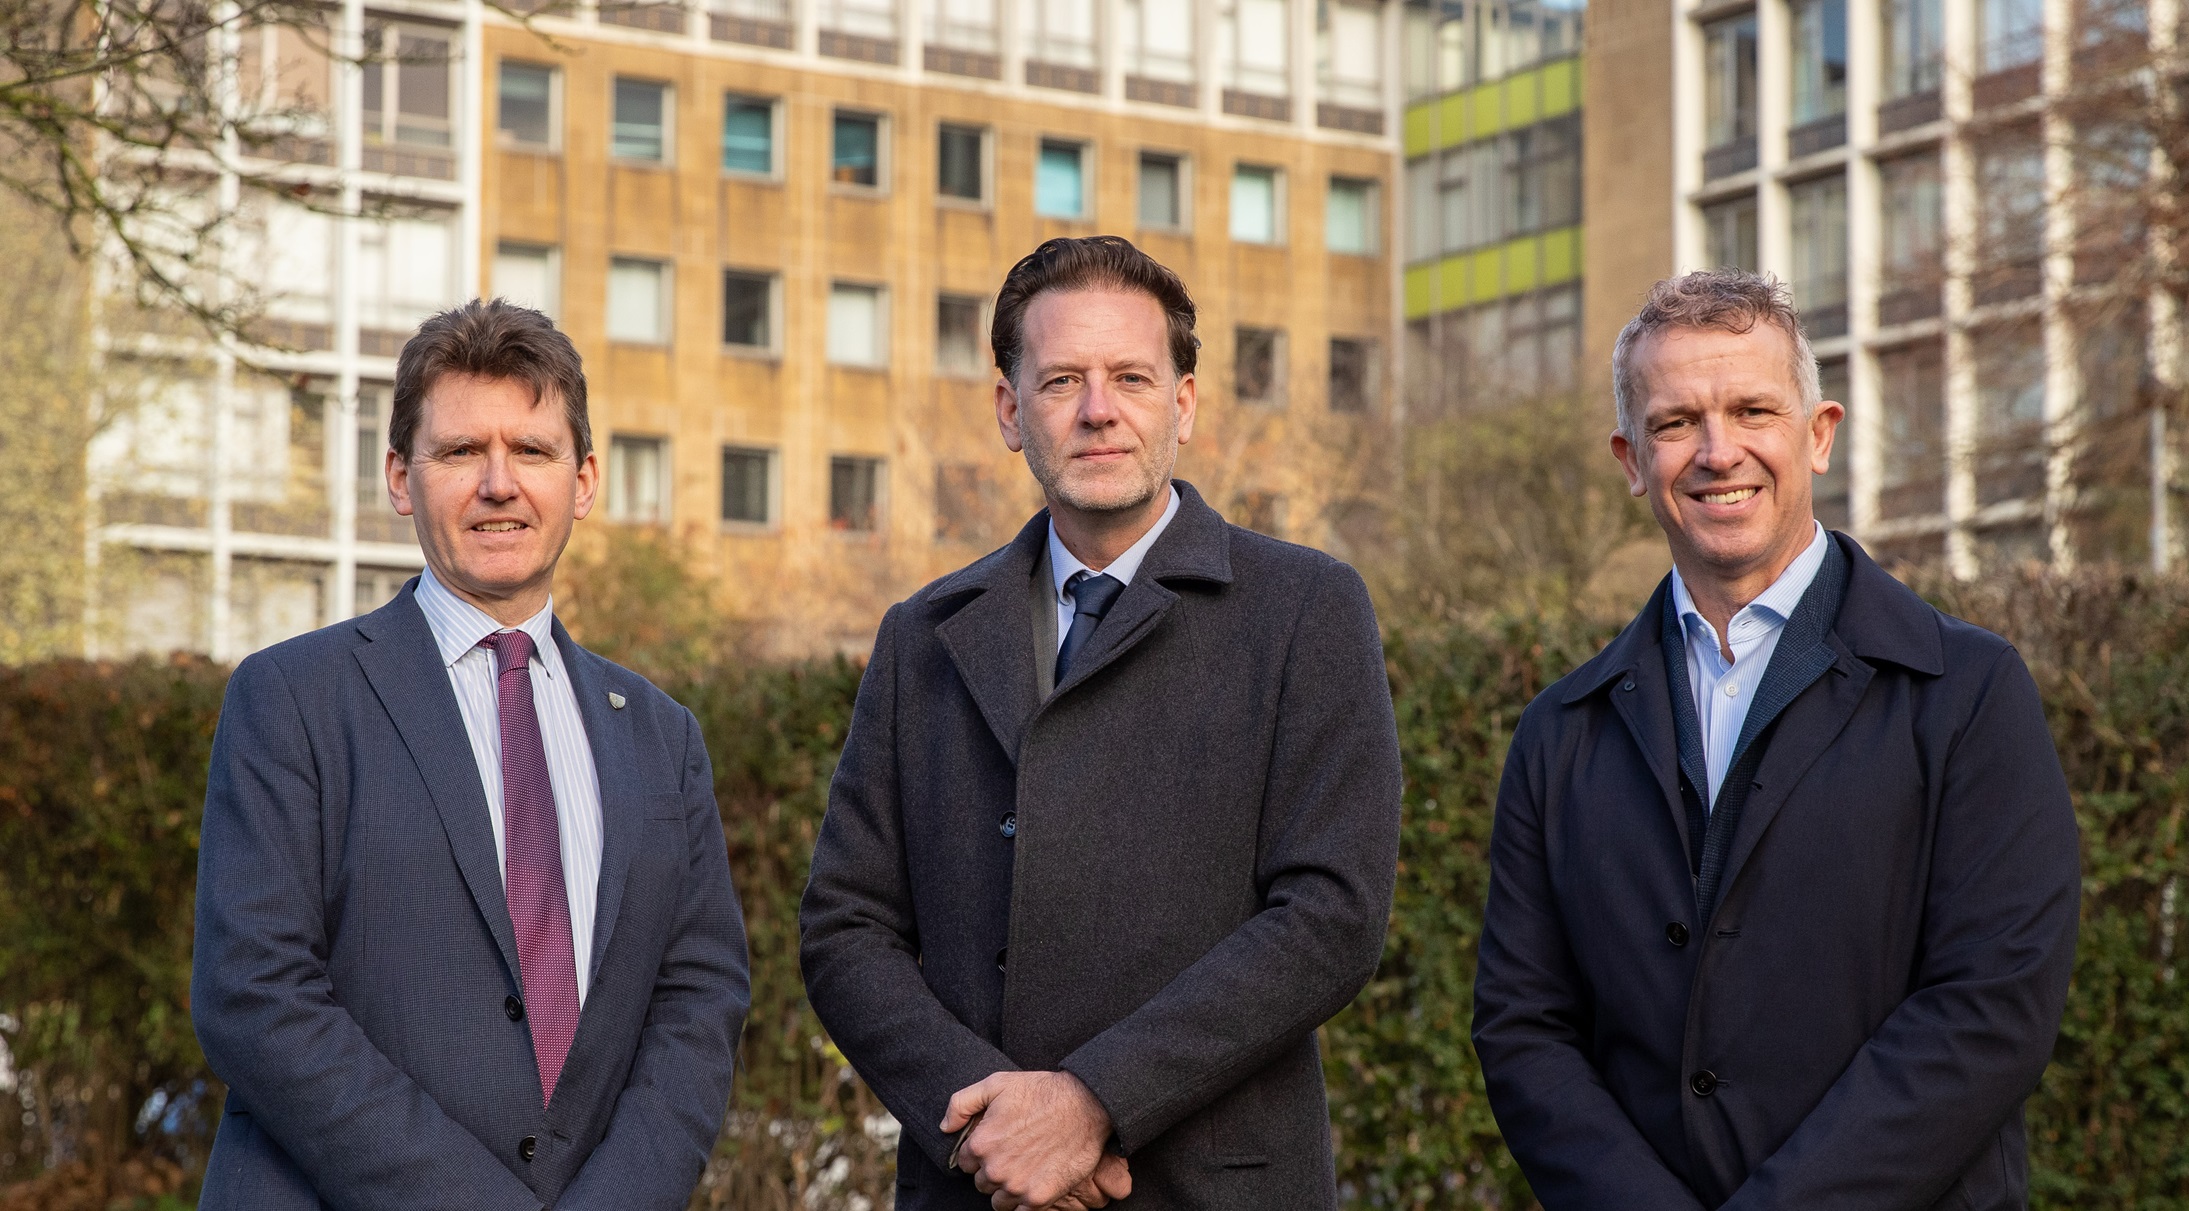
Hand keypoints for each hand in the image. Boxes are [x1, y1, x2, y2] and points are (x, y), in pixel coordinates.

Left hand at [942, 1070, 1115, 1208]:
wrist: (1086, 1104)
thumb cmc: (1042, 1092)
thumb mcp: (996, 1083)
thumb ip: (961, 1103)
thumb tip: (946, 1127)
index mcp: (981, 1144)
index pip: (966, 1163)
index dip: (982, 1153)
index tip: (999, 1144)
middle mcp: (995, 1169)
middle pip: (982, 1183)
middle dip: (994, 1171)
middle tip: (1015, 1154)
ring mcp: (1017, 1186)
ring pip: (999, 1201)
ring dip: (1008, 1189)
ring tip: (1026, 1168)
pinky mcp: (1039, 1198)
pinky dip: (1024, 1202)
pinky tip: (1035, 1184)